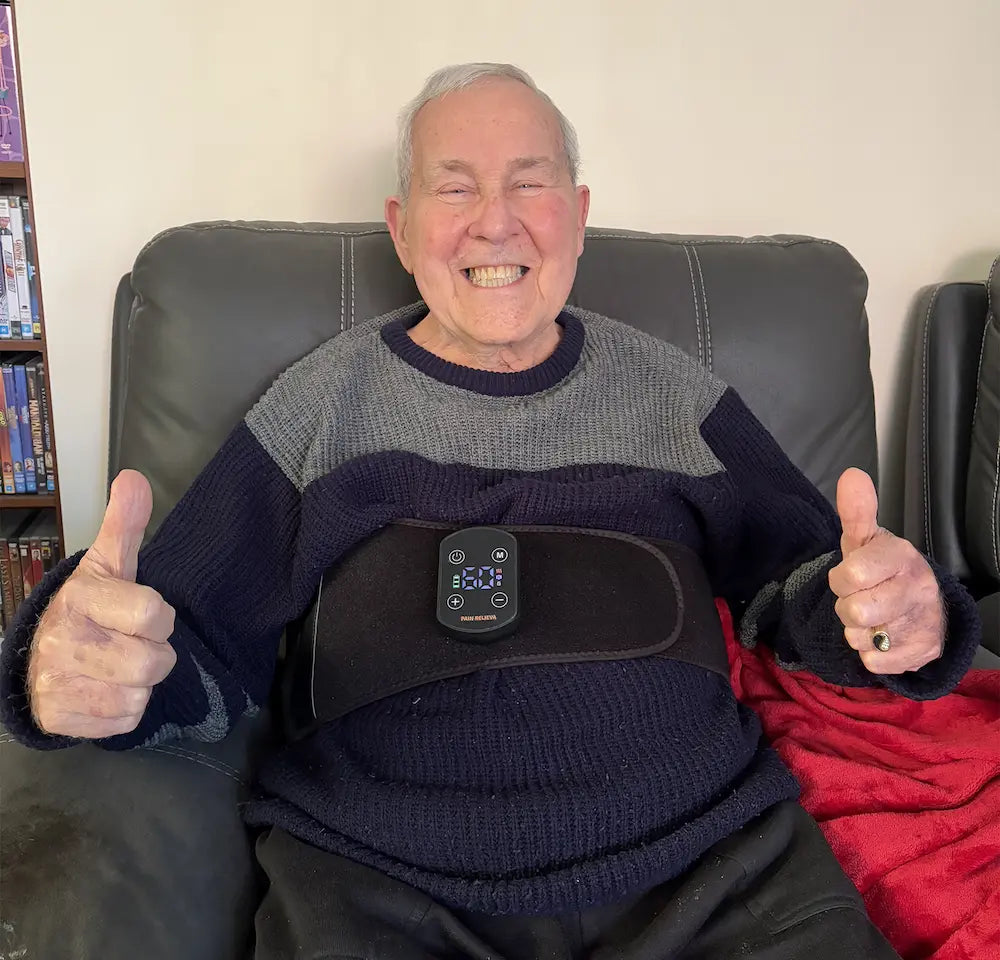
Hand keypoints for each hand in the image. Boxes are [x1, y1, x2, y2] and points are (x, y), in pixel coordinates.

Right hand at [27, 470, 176, 736]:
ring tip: (122, 668)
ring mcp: (59, 683)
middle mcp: (65, 641)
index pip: (153, 614)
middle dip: (155, 655)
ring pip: (139, 696)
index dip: (160, 618)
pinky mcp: (60, 719)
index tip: (145, 615)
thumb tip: (133, 477)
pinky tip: (108, 692)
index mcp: (82, 598)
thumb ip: (123, 525)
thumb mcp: (104, 564)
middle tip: (138, 645)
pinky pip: (122, 723)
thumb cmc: (85, 608)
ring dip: (141, 685)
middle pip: (152, 663)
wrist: (32, 657)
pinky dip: (124, 712)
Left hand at [828, 467, 944, 674]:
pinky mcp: (922, 653)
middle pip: (854, 610)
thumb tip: (852, 475)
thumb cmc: (882, 569)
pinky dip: (869, 654)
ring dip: (856, 631)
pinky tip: (881, 638)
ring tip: (871, 618)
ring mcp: (922, 623)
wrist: (923, 606)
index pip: (852, 575)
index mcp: (901, 556)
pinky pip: (874, 663)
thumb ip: (856, 511)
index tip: (850, 576)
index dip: (841, 579)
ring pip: (861, 638)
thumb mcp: (866, 541)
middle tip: (859, 599)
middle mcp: (917, 589)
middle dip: (846, 607)